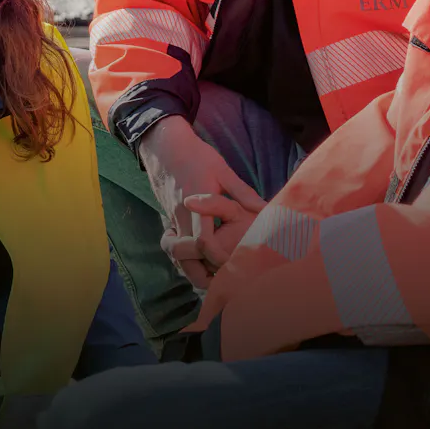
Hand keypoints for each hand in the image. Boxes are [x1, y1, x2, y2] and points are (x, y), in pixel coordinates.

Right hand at [138, 117, 264, 288]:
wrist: (164, 147)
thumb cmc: (196, 156)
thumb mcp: (223, 170)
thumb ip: (243, 193)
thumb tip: (265, 210)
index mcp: (195, 203)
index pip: (203, 242)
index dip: (218, 258)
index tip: (234, 265)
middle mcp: (180, 216)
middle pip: (184, 258)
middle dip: (202, 273)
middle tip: (225, 281)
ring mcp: (171, 220)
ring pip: (176, 257)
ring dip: (193, 269)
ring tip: (216, 278)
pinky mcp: (167, 221)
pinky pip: (174, 248)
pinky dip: (186, 259)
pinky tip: (203, 262)